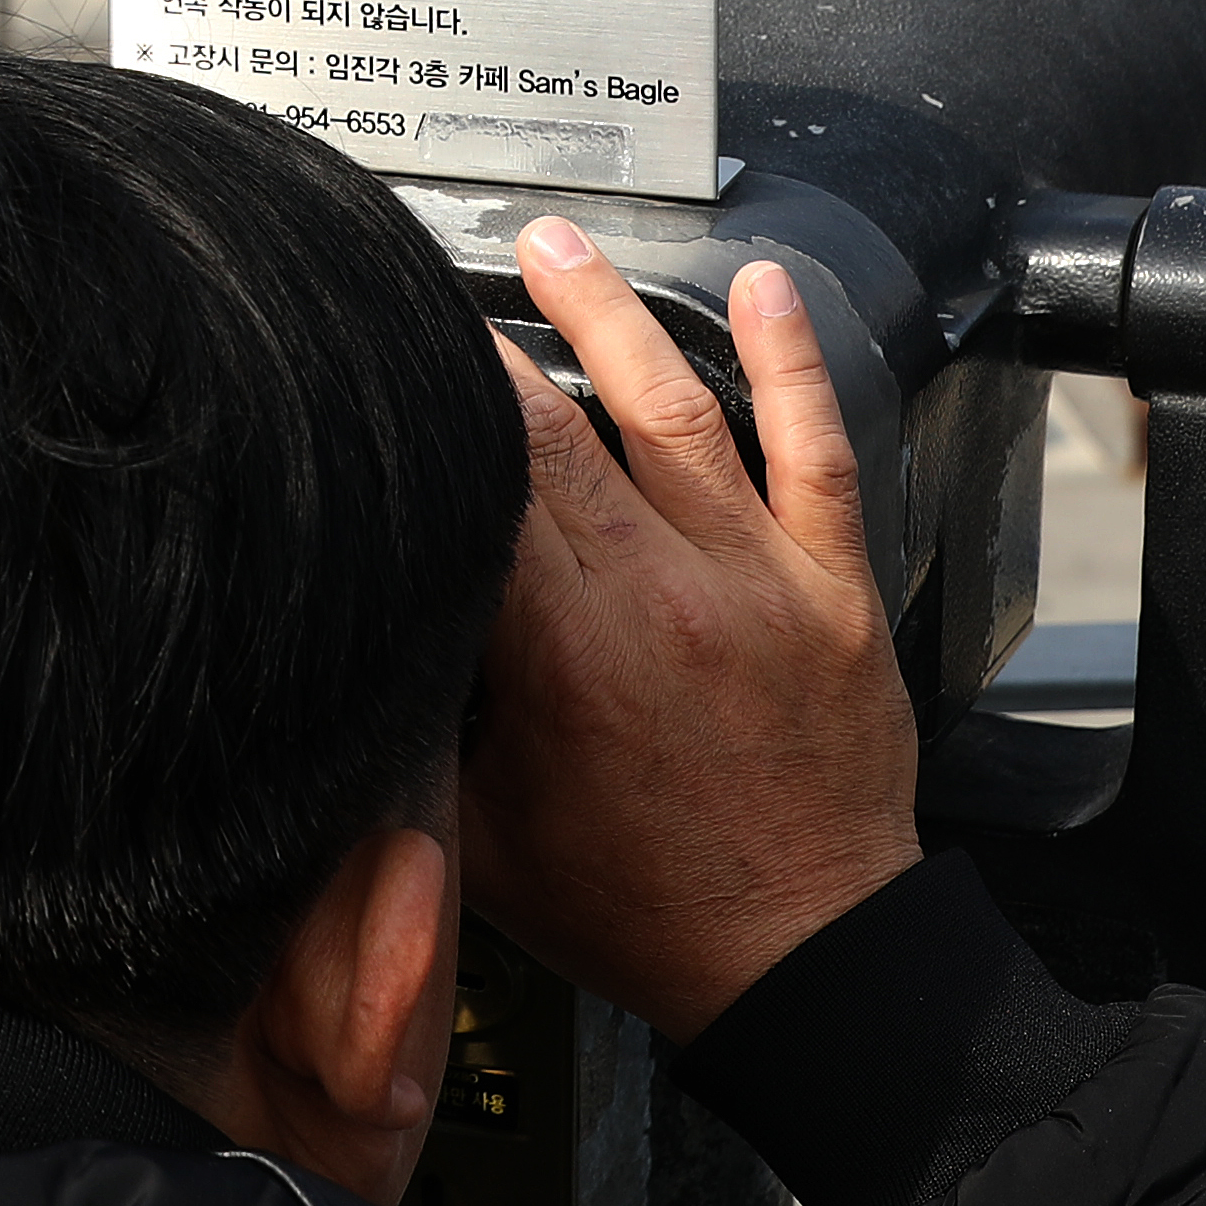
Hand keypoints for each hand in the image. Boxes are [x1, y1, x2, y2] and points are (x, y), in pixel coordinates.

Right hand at [459, 218, 922, 1037]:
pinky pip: (815, 448)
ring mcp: (759, 580)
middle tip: (442, 280)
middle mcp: (662, 595)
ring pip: (674, 409)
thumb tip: (372, 630)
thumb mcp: (480, 835)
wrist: (801, 959)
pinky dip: (789, 360)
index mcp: (566, 654)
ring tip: (556, 246)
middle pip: (558, 427)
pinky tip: (763, 288)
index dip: (426, 413)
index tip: (382, 360)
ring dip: (607, 314)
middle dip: (491, 343)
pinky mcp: (833, 586)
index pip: (481, 485)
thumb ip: (425, 725)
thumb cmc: (640, 909)